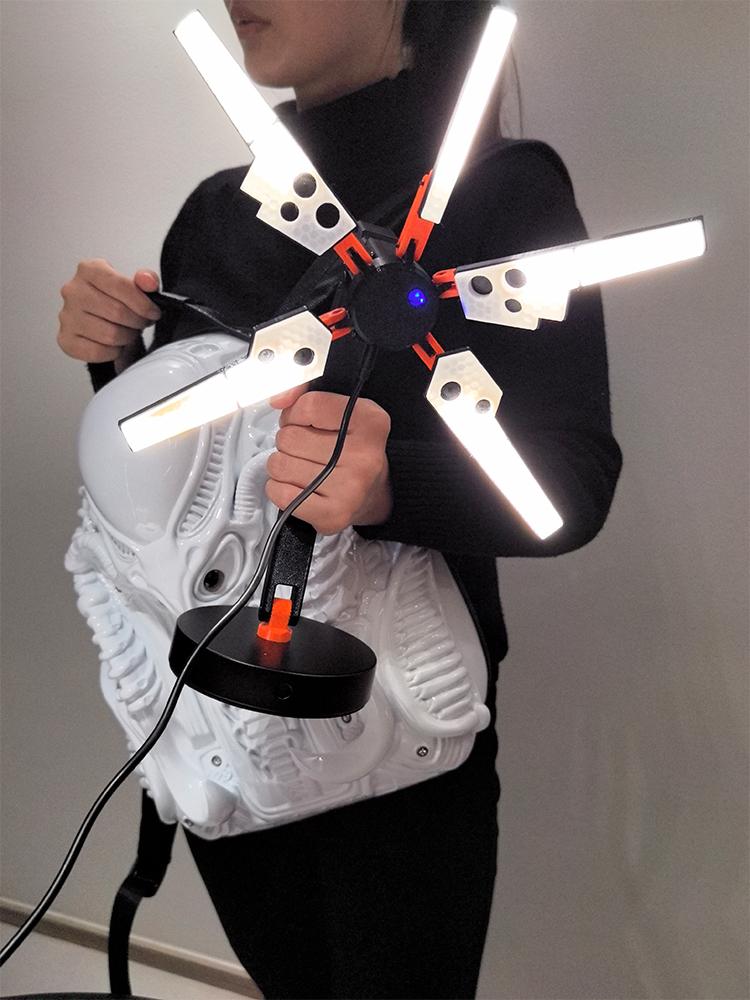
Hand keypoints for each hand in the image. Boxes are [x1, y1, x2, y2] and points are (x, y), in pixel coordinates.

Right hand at [57, 259, 161, 371]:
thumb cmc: (116, 300)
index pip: (121, 286)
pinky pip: (98, 352)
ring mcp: (67, 315)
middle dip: (138, 322)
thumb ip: (146, 280)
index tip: (153, 312)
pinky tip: (115, 343)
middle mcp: (73, 291)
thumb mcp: (135, 285)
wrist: (100, 319)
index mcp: (89, 270)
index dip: (144, 303)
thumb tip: (148, 281)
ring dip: (127, 337)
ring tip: (129, 332)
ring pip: (110, 335)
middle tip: (142, 323)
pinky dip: (113, 352)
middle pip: (117, 312)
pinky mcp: (65, 339)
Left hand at [266, 388, 391, 534]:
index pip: (308, 405)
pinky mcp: (333, 515)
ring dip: (282, 465)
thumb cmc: (352, 450)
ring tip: (302, 467)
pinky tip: (297, 486)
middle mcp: (364, 456)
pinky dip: (278, 488)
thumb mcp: (343, 412)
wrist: (374, 494)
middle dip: (289, 441)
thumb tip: (278, 399)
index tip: (302, 422)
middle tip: (306, 449)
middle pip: (289, 436)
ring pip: (279, 465)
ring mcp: (349, 489)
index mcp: (370, 422)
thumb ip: (307, 395)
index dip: (295, 413)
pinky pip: (279, 493)